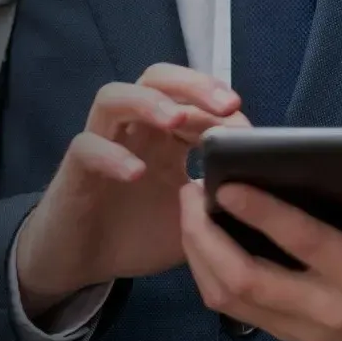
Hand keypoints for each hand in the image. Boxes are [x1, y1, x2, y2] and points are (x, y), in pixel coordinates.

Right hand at [16, 64, 248, 318]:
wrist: (82, 261)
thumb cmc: (137, 234)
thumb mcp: (192, 224)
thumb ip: (220, 206)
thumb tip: (265, 201)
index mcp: (166, 138)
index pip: (194, 100)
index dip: (222, 108)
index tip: (251, 134)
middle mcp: (134, 130)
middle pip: (157, 79)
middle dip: (194, 84)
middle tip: (227, 104)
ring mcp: (102, 143)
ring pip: (115, 96)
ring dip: (149, 102)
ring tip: (176, 120)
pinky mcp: (76, 168)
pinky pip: (87, 146)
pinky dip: (111, 154)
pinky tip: (135, 173)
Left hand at [179, 163, 341, 340]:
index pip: (304, 243)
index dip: (262, 213)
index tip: (228, 184)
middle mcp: (329, 309)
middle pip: (246, 280)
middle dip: (206, 235)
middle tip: (190, 192)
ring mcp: (305, 329)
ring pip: (231, 299)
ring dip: (199, 255)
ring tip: (189, 212)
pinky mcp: (292, 335)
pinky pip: (236, 309)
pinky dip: (210, 274)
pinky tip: (204, 240)